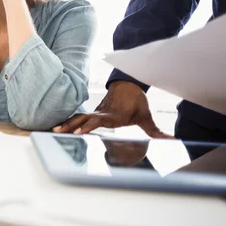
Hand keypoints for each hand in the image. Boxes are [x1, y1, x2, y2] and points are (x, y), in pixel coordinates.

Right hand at [52, 81, 172, 137]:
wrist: (128, 84)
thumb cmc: (137, 100)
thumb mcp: (147, 116)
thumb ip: (156, 131)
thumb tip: (171, 141)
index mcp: (113, 115)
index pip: (99, 120)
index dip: (90, 125)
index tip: (80, 131)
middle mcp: (102, 113)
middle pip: (84, 119)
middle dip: (72, 125)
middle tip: (59, 131)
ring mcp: (96, 112)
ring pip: (79, 118)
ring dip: (67, 124)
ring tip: (54, 129)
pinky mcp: (94, 113)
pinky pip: (79, 117)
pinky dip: (69, 122)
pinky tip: (59, 127)